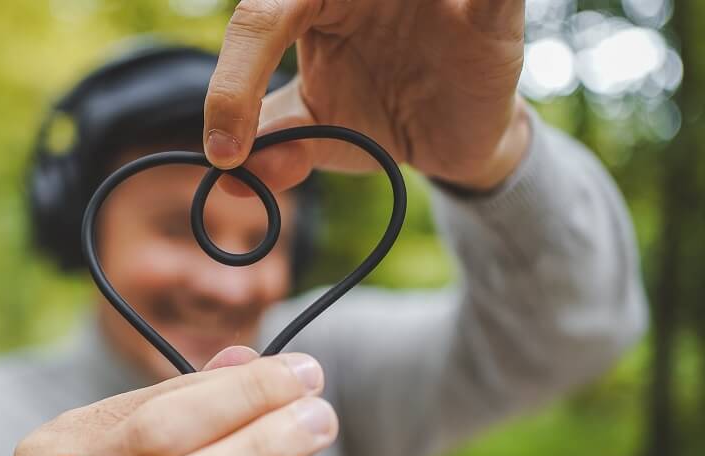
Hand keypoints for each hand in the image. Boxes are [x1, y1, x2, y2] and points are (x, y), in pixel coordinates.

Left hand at [204, 0, 530, 191]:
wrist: (454, 139)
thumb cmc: (379, 115)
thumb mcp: (321, 131)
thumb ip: (276, 145)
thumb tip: (230, 180)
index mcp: (310, 1)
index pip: (257, 22)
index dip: (231, 88)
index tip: (225, 155)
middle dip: (262, 54)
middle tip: (247, 126)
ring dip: (402, 9)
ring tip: (390, 29)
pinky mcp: (489, 10)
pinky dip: (486, 1)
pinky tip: (475, 9)